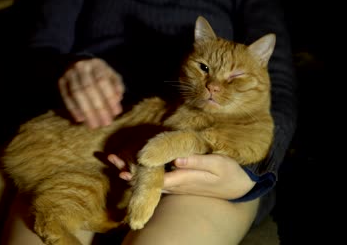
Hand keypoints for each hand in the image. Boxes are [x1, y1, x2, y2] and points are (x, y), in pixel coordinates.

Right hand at [58, 58, 124, 128]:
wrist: (77, 63)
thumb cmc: (99, 73)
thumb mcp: (111, 76)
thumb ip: (116, 86)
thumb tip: (117, 100)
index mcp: (96, 64)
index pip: (103, 81)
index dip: (109, 97)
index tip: (116, 113)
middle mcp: (81, 67)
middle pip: (89, 88)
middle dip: (98, 108)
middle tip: (105, 123)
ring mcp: (69, 74)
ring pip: (77, 93)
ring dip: (86, 111)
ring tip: (93, 125)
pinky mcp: (61, 82)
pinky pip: (66, 97)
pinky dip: (73, 109)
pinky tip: (80, 119)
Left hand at [107, 154, 254, 199]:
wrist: (237, 187)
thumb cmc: (228, 174)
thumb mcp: (217, 165)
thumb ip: (197, 163)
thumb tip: (177, 160)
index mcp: (182, 180)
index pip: (155, 177)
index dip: (138, 172)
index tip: (122, 166)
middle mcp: (174, 184)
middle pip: (146, 179)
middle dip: (128, 169)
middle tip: (110, 158)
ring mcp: (175, 183)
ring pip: (149, 178)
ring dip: (132, 169)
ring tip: (114, 159)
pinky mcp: (177, 180)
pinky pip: (156, 176)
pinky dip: (143, 169)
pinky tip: (132, 161)